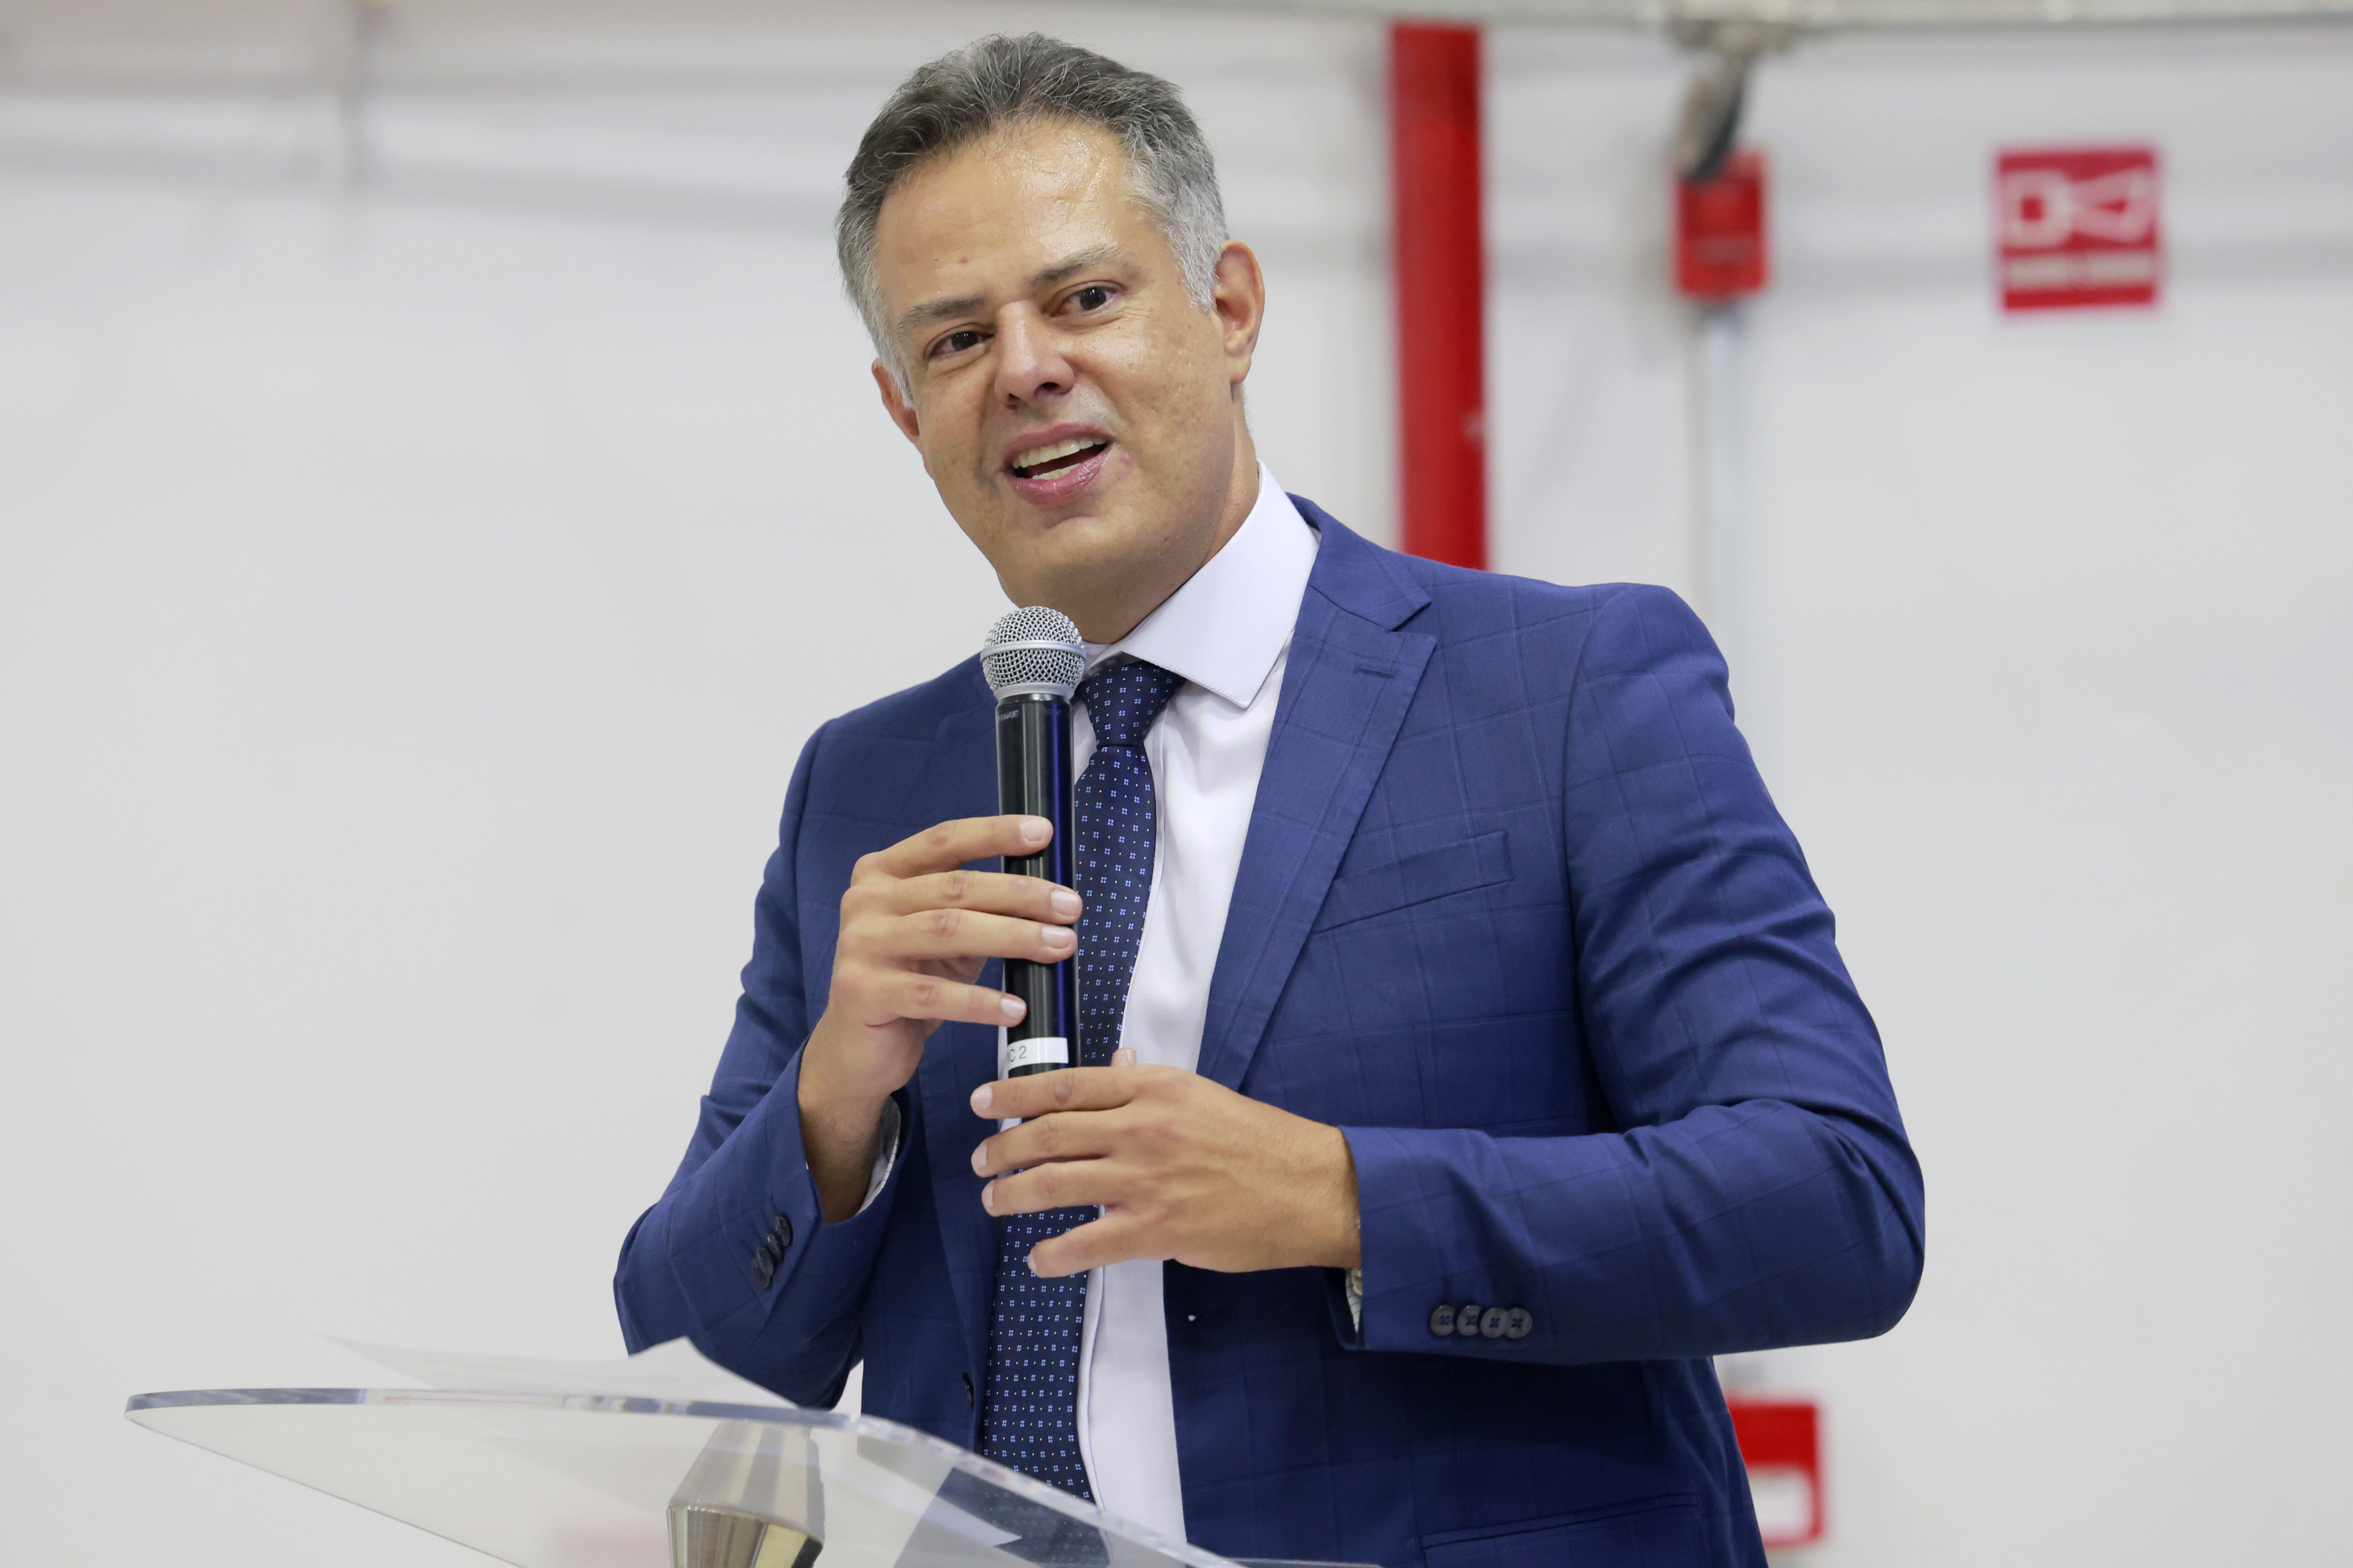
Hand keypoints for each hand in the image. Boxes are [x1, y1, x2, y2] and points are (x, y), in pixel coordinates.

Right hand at [799, 815, 1080, 1220]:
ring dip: (1012, 937)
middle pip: (955, 887)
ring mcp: (861, 945)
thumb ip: (979, 908)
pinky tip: (1015, 1007)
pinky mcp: (863, 992)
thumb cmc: (912, 981)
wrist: (858, 1048)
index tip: (1043, 832)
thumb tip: (1050, 895)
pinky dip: (979, 1001)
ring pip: (947, 930)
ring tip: (1060, 946)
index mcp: (884, 872)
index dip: (995, 833)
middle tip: (1070, 907)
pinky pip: (933, 994)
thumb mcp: (945, 936)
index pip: (945, 841)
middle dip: (1020, 894)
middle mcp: (867, 900)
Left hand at [967, 1063, 1360, 1276]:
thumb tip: (1114, 1062)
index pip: (1064, 1085)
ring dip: (1012, 1196)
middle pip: (1046, 1133)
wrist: (1310, 1188)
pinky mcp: (1156, 1229)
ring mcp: (1147, 1180)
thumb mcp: (1200, 1095)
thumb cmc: (1259, 1142)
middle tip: (982, 1164)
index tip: (983, 1104)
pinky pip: (1084, 1244)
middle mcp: (1143, 1127)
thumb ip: (1149, 1085)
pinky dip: (1052, 1254)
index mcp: (1154, 1087)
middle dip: (1001, 1150)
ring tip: (996, 1203)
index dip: (1013, 1096)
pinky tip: (1040, 1257)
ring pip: (1053, 1184)